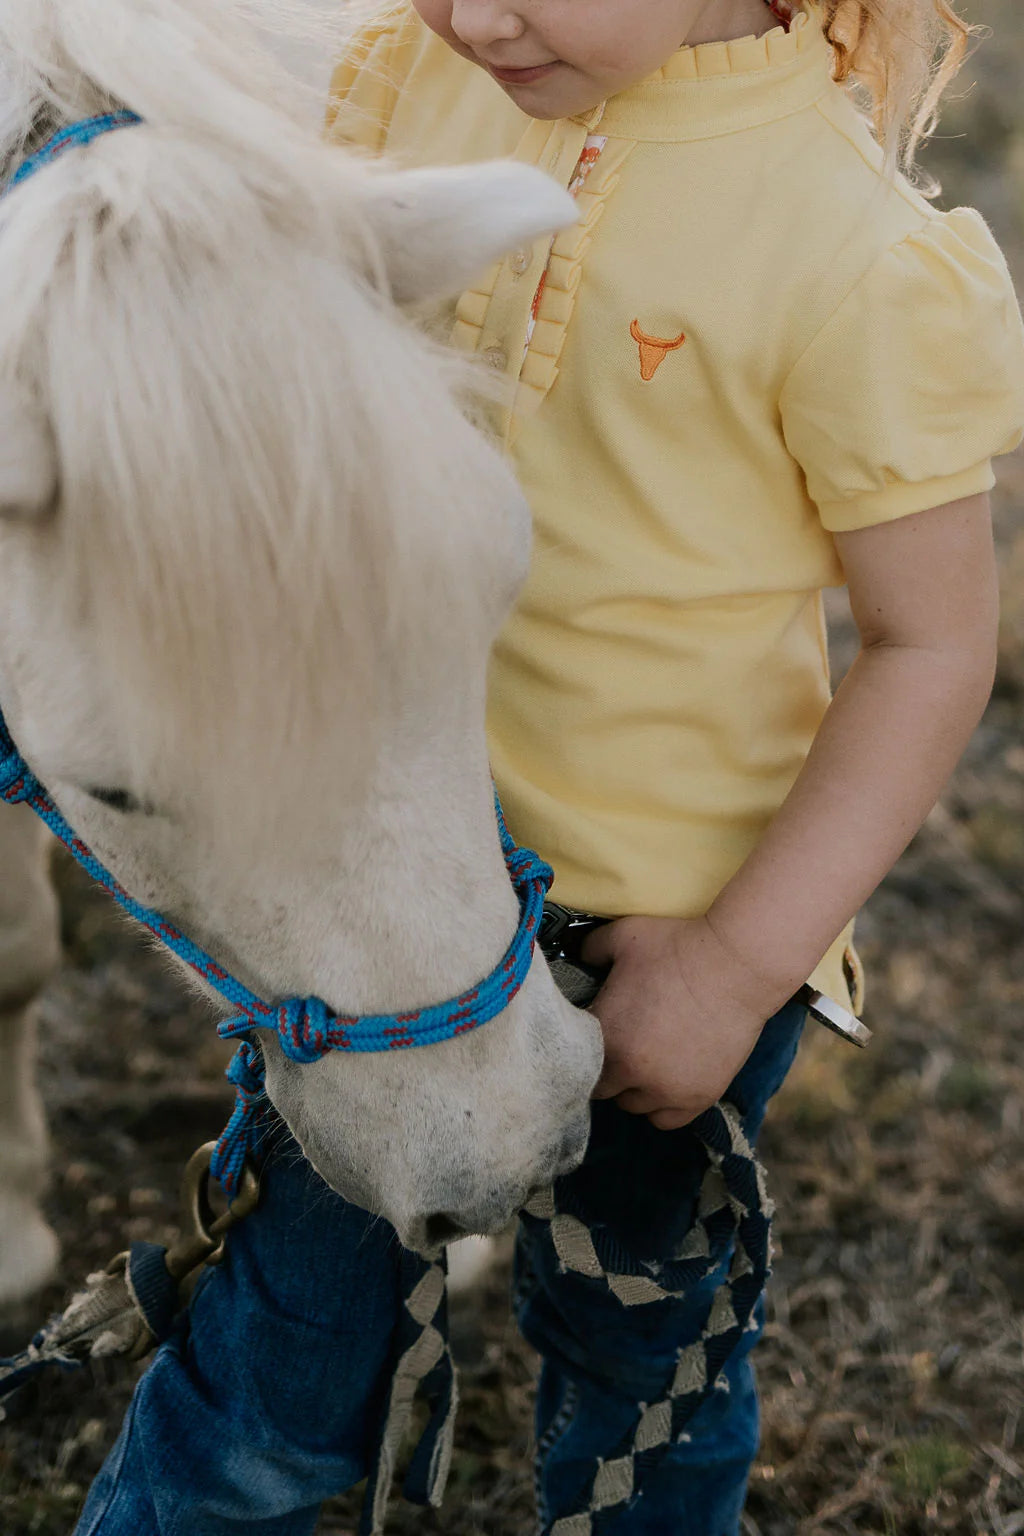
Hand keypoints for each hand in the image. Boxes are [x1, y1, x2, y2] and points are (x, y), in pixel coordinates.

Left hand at [580, 915, 782, 1129]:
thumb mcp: (623, 937)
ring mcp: (666, 1090)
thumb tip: (578, 956)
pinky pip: (666, 1120)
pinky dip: (661, 1106)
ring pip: (632, 1106)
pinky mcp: (698, 1098)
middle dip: (606, 1069)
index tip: (596, 1037)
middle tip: (621, 1046)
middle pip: (601, 1089)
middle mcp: (631, 1072)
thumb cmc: (679, 947)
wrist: (737, 964)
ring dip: (633, 1088)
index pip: (575, 1061)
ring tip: (646, 1060)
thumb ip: (590, 950)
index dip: (582, 1049)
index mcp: (605, 1036)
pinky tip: (665, 1081)